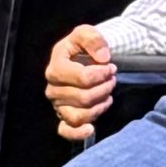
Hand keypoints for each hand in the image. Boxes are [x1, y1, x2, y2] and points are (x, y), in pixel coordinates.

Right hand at [44, 22, 116, 141]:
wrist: (82, 58)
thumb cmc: (83, 46)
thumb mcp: (86, 33)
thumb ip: (93, 39)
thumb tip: (103, 57)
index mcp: (55, 67)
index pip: (82, 78)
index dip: (102, 74)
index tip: (112, 67)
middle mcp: (53, 89)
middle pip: (84, 98)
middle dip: (104, 88)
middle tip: (112, 80)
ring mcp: (57, 105)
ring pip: (79, 115)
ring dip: (99, 106)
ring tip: (108, 94)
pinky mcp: (64, 117)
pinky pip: (66, 131)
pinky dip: (78, 133)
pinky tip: (91, 128)